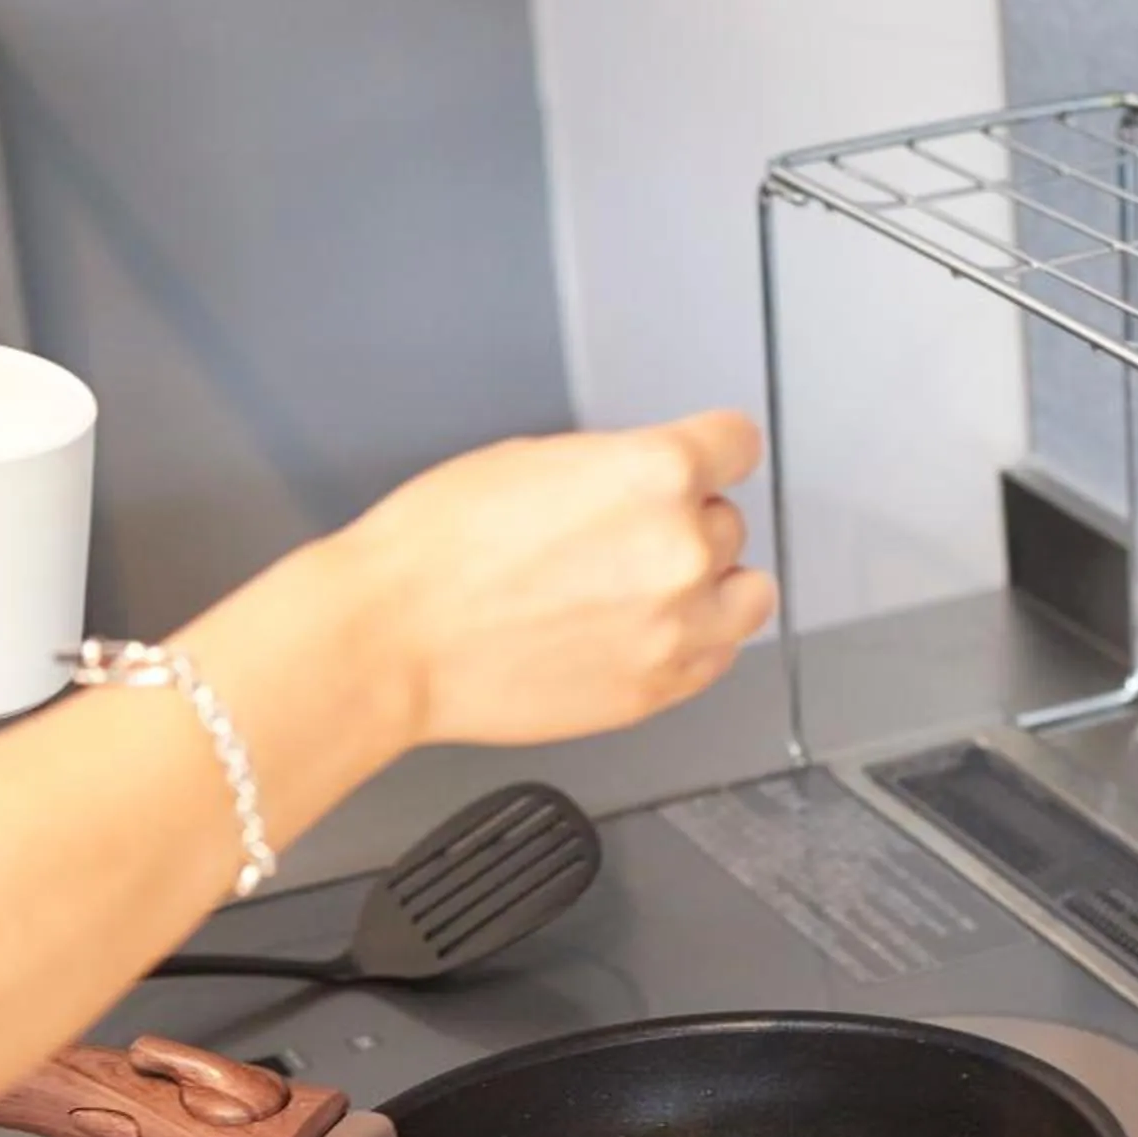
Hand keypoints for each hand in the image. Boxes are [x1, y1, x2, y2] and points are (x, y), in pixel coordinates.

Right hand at [311, 412, 773, 748]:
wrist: (392, 640)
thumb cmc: (436, 551)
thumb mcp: (532, 460)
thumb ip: (614, 470)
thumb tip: (642, 486)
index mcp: (655, 474)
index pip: (737, 445)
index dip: (709, 454)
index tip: (702, 464)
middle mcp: (680, 551)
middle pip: (730, 524)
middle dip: (684, 526)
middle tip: (622, 542)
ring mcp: (675, 630)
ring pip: (744, 597)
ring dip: (708, 589)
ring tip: (648, 593)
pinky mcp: (656, 691)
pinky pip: (715, 659)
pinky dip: (691, 645)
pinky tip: (637, 634)